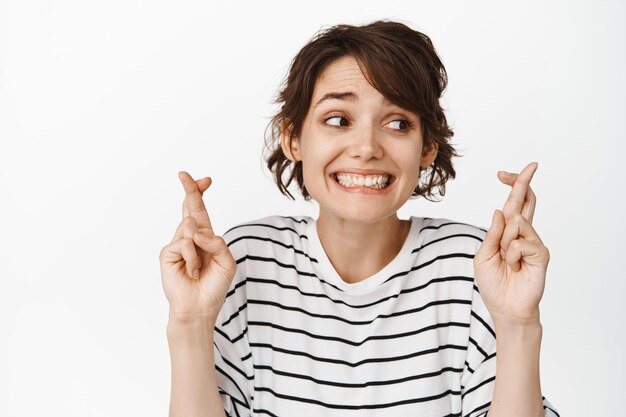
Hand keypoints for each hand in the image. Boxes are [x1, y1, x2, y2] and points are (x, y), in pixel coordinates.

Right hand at [159, 172, 236, 322]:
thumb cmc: (214, 286)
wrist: (199, 307)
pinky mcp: (168, 253)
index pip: (202, 211)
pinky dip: (192, 259)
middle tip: (184, 174)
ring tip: (199, 268)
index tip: (205, 180)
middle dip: (190, 189)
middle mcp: (190, 237)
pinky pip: (184, 243)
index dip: (201, 194)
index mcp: (205, 237)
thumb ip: (217, 242)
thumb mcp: (226, 262)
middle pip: (189, 207)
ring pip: (190, 225)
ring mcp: (177, 244)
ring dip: (200, 247)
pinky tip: (191, 272)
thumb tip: (198, 232)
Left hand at [474, 163, 549, 327]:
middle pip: (526, 201)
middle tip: (531, 165)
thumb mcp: (484, 255)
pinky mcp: (541, 254)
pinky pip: (521, 242)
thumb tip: (500, 210)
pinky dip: (511, 255)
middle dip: (524, 182)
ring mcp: (534, 243)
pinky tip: (515, 267)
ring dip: (505, 241)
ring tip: (507, 261)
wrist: (505, 308)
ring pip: (517, 223)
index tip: (503, 173)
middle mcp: (523, 234)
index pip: (513, 204)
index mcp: (508, 232)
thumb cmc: (494, 284)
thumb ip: (492, 234)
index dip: (512, 186)